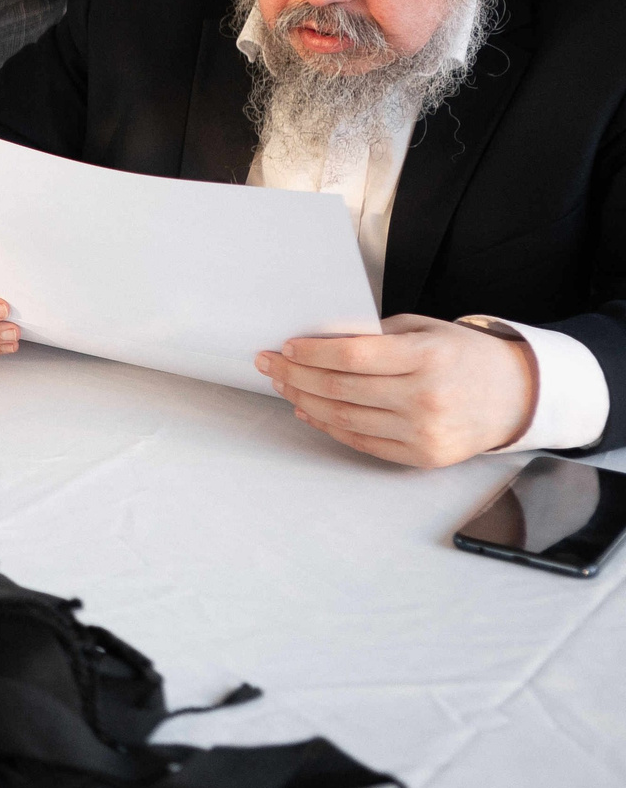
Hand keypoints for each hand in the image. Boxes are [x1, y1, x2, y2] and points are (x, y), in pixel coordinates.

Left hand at [257, 314, 536, 467]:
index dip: (312, 353)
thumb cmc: (465, 356)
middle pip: (339, 389)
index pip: (351, 357)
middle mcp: (424, 398)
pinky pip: (361, 441)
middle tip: (270, 364)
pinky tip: (309, 411)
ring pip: (343, 417)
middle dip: (295, 375)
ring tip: (284, 386)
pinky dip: (328, 425)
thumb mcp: (426, 330)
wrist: (518, 397)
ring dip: (304, 401)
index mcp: (426, 358)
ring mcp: (423, 432)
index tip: (287, 347)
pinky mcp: (421, 456)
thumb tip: (320, 342)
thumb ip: (377, 336)